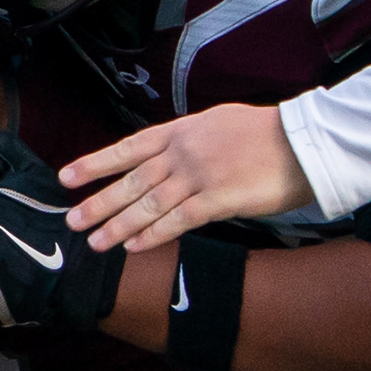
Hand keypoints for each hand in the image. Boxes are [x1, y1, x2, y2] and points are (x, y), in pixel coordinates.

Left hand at [58, 104, 313, 251]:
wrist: (304, 140)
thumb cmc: (264, 133)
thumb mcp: (216, 123)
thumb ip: (186, 140)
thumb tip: (161, 156)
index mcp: (180, 131)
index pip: (127, 149)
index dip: (95, 164)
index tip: (66, 178)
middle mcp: (183, 152)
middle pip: (131, 181)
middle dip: (98, 202)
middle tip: (72, 221)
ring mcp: (199, 176)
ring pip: (148, 204)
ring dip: (118, 225)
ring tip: (94, 242)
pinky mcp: (219, 199)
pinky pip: (178, 221)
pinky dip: (153, 235)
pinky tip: (132, 247)